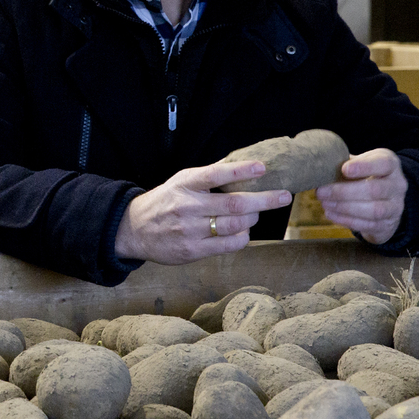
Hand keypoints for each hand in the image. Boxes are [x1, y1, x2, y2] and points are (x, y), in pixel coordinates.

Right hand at [113, 160, 293, 264]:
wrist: (134, 229)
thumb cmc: (165, 202)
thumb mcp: (180, 182)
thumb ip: (208, 177)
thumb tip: (244, 167)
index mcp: (184, 184)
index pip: (215, 174)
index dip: (240, 170)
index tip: (262, 168)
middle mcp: (187, 206)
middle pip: (233, 203)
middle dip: (263, 200)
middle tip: (283, 196)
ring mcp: (190, 230)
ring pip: (234, 225)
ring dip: (252, 218)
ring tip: (256, 213)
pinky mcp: (193, 251)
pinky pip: (228, 245)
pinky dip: (242, 237)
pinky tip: (243, 230)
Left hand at [316, 148, 407, 243]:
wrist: (385, 201)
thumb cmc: (367, 177)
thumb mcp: (361, 164)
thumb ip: (346, 164)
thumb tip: (320, 168)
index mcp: (391, 165)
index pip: (384, 163)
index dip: (364, 166)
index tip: (344, 169)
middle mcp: (398, 185)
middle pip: (374, 189)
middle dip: (344, 192)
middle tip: (321, 192)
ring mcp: (395, 207)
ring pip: (373, 210)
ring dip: (345, 208)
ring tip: (325, 203)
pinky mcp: (388, 224)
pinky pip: (368, 225)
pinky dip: (347, 220)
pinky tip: (331, 214)